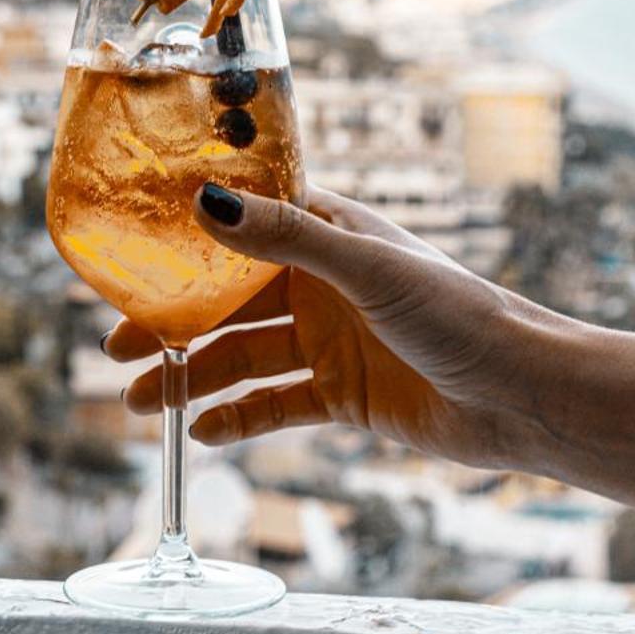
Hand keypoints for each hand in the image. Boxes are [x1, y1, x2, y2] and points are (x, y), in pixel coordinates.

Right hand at [104, 183, 559, 469]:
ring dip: (191, 375)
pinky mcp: (343, 395)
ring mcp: (331, 340)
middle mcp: (323, 282)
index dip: (184, 236)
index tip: (126, 251)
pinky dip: (237, 418)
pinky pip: (276, 405)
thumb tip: (205, 202)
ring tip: (139, 401)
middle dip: (171, 321)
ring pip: (242, 356)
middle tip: (112, 346)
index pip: (241, 221)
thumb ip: (284, 238)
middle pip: (227, 298)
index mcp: (329, 232)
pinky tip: (200, 431)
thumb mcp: (366, 269)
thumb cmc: (460, 313)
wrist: (522, 395)